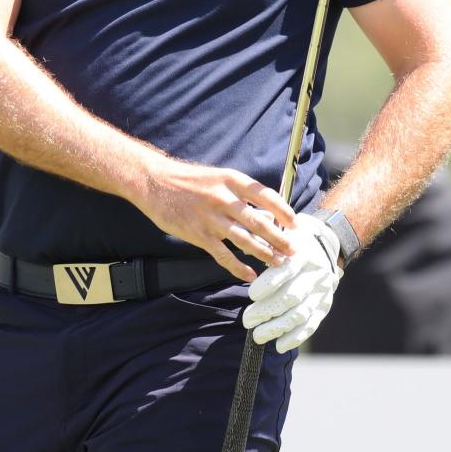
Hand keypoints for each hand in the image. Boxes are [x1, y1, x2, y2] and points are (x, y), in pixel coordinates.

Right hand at [136, 157, 296, 281]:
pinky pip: (223, 255)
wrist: (155, 182)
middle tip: (294, 250)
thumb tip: (265, 212)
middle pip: (259, 221)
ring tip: (279, 263)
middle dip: (279, 238)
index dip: (283, 210)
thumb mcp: (218, 177)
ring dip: (264, 253)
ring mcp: (211, 218)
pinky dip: (238, 267)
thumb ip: (239, 193)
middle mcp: (224, 198)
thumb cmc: (189, 179)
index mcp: (231, 180)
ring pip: (245, 240)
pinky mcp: (199, 234)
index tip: (295, 223)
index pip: (265, 196)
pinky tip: (249, 274)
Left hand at [241, 213, 341, 351]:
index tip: (251, 294)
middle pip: (292, 296)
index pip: (286, 271)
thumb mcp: (281, 232)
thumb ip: (263, 242)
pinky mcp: (325, 305)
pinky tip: (279, 345)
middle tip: (247, 319)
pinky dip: (296, 337)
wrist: (326, 241)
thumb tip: (243, 248)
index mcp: (303, 254)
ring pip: (300, 313)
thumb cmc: (293, 238)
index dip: (269, 284)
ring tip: (258, 335)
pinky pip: (312, 324)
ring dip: (278, 328)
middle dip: (267, 310)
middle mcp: (315, 273)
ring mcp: (322, 291)